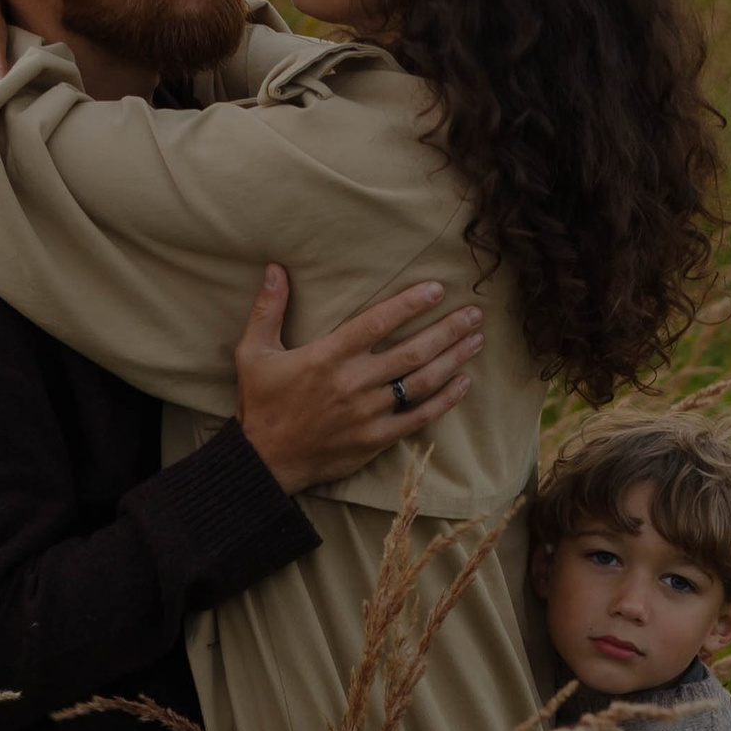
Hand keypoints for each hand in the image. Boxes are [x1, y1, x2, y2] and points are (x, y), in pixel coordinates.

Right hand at [234, 270, 484, 495]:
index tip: (437, 289)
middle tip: (475, 313)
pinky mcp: (376, 439)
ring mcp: (368, 413)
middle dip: (448, 329)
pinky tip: (464, 382)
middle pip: (412, 351)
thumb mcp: (253, 352)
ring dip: (453, 359)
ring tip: (477, 340)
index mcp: (327, 356)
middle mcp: (353, 383)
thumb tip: (275, 268)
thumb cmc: (261, 404)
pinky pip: (418, 417)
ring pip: (421, 382)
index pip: (377, 322)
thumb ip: (267, 309)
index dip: (410, 304)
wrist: (266, 461)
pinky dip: (444, 400)